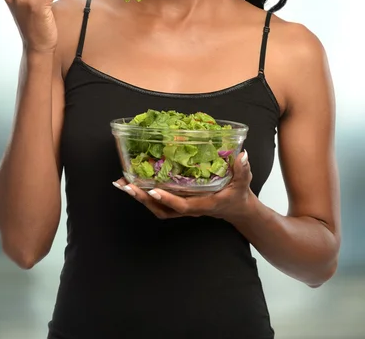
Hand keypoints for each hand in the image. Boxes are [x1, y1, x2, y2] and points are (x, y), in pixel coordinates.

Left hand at [113, 150, 251, 221]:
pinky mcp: (179, 203)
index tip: (152, 189)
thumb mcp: (244, 181)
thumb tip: (242, 155)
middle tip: (126, 185)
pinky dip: (145, 196)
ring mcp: (183, 208)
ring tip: (122, 184)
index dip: (167, 198)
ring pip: (157, 208)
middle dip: (143, 198)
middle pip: (162, 209)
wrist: (238, 209)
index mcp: (204, 204)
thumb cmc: (239, 195)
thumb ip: (242, 169)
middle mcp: (190, 208)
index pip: (182, 205)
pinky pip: (159, 204)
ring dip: (139, 198)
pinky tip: (134, 184)